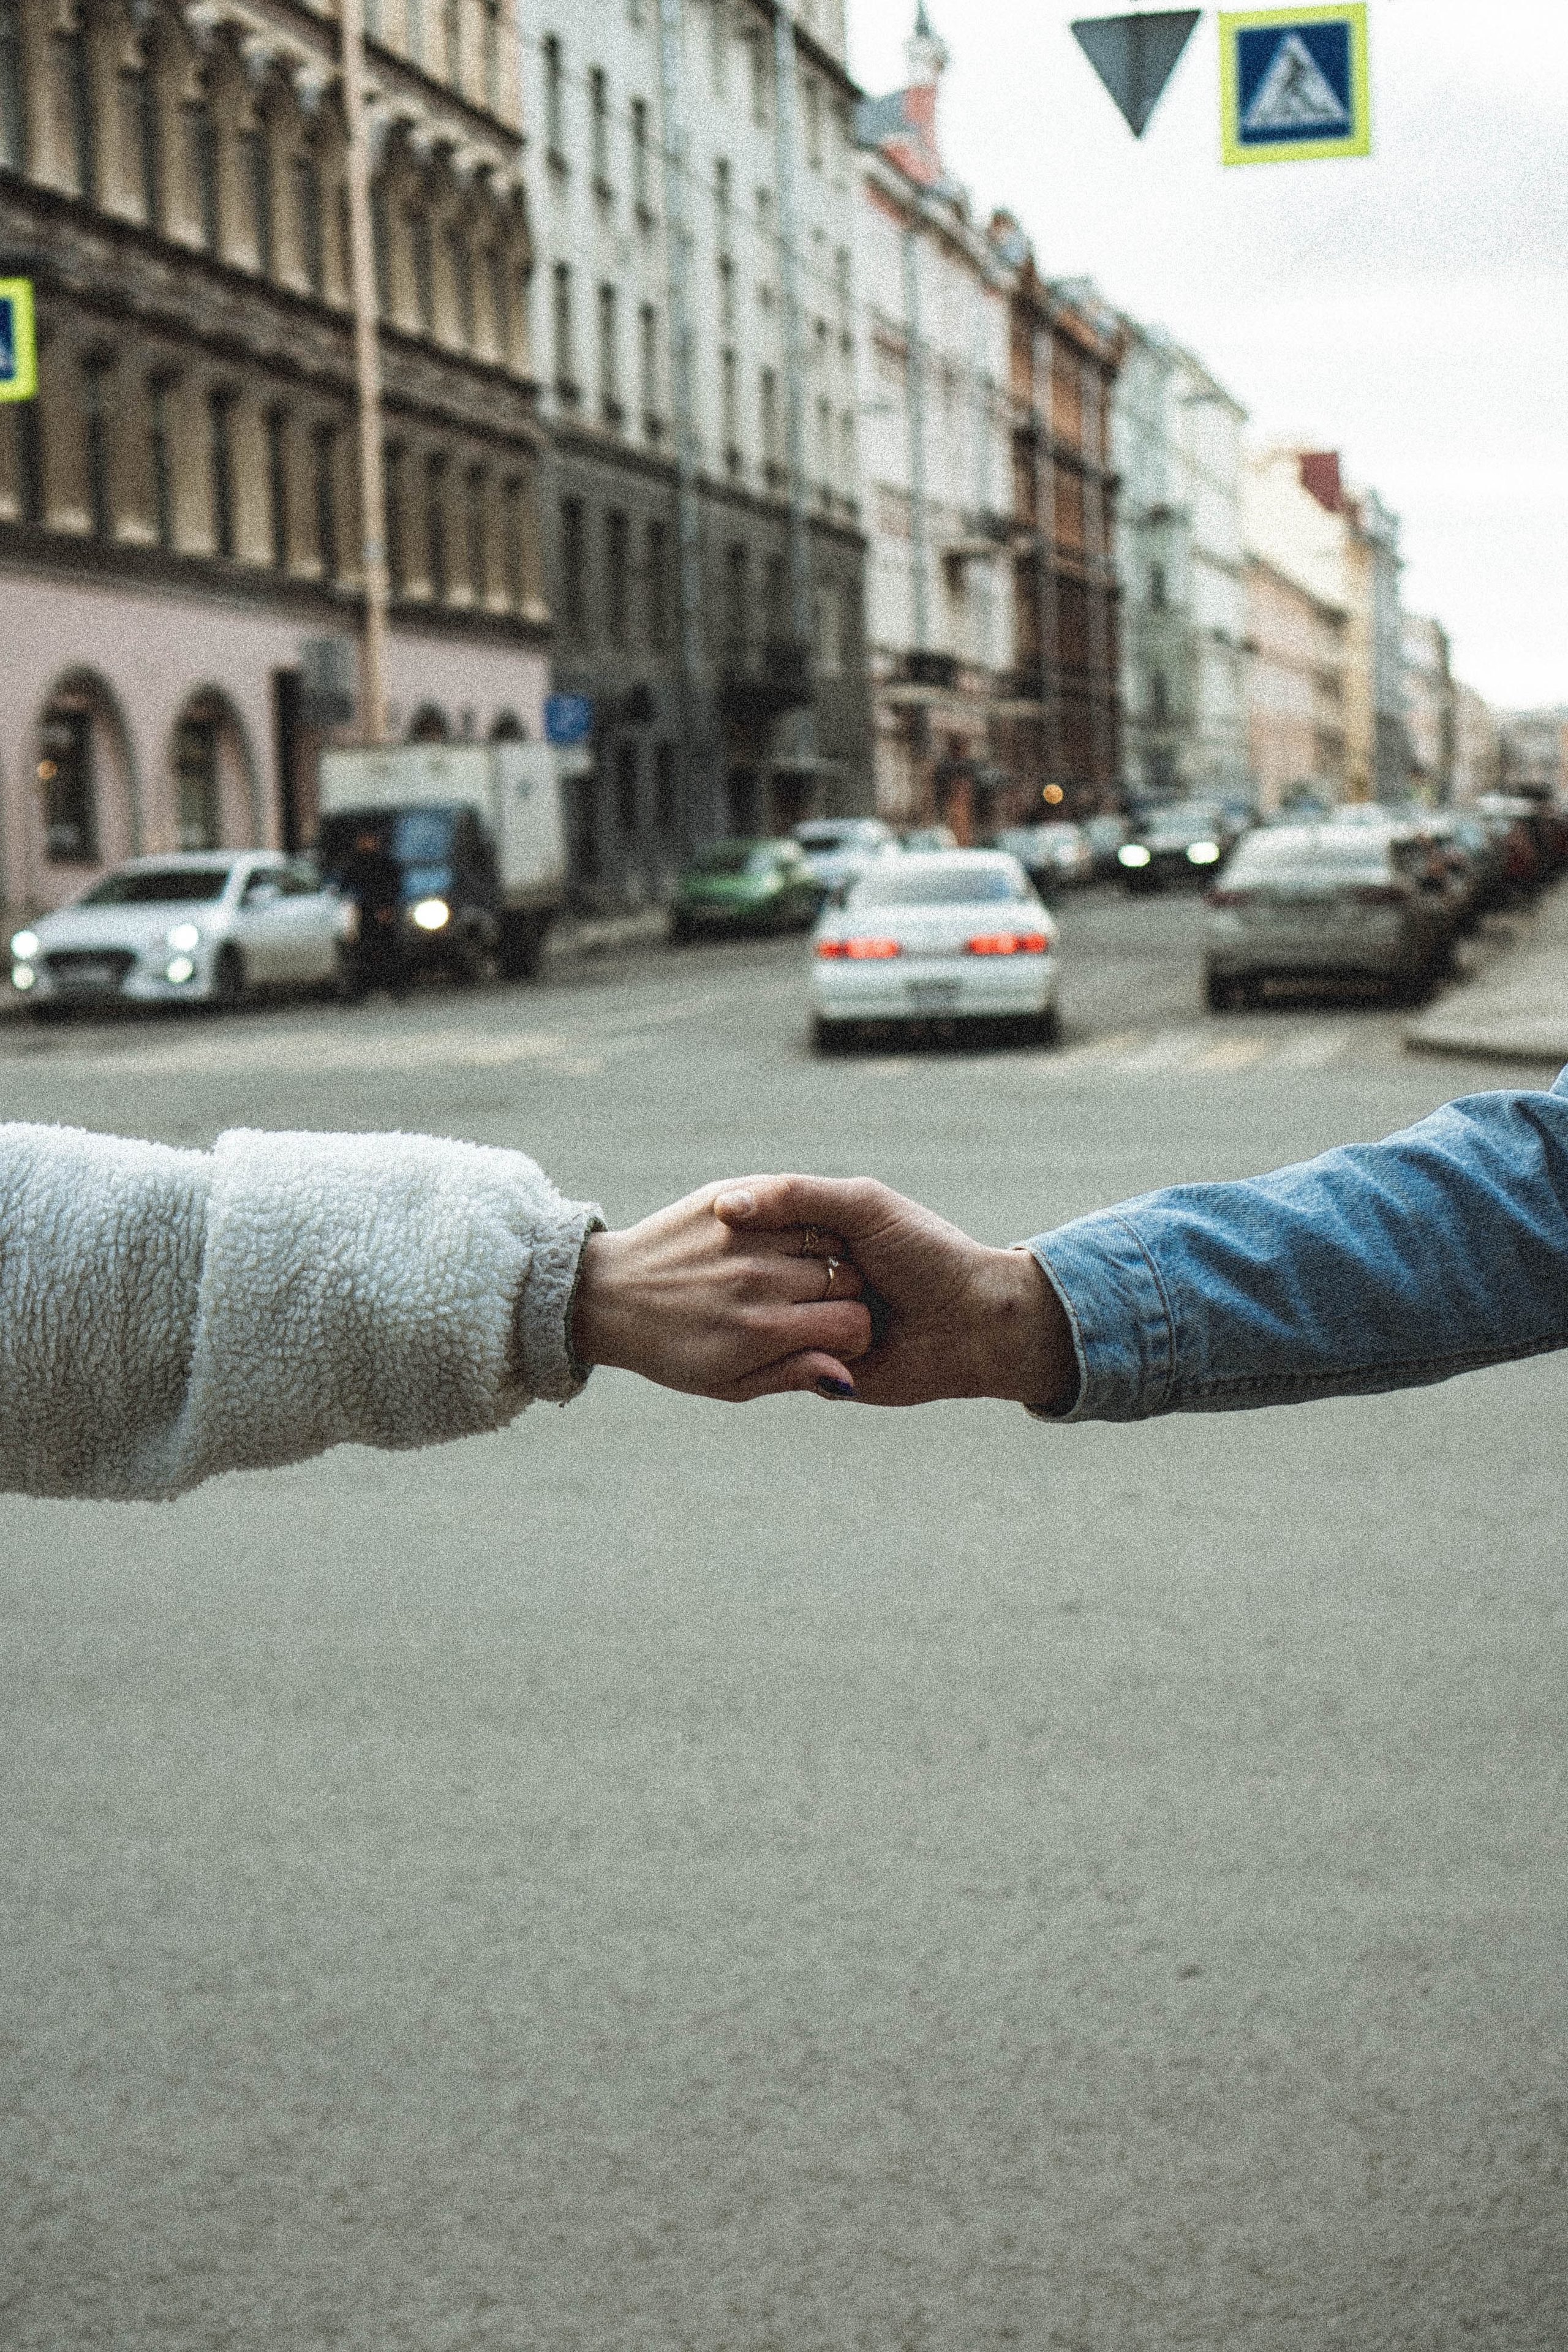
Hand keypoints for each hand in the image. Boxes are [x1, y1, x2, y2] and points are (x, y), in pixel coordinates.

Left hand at [571, 1184, 872, 1400]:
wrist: (605, 1297)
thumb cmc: (671, 1351)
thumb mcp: (729, 1383)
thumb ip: (791, 1376)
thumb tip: (848, 1378)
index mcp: (762, 1330)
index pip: (852, 1324)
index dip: (851, 1333)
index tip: (831, 1335)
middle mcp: (757, 1279)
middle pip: (845, 1277)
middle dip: (841, 1292)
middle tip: (815, 1301)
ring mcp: (741, 1235)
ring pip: (825, 1234)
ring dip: (824, 1252)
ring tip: (798, 1269)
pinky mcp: (722, 1199)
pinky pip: (789, 1201)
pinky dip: (797, 1219)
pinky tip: (781, 1239)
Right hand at [713, 1177, 1075, 1410]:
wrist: (977, 1324)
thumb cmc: (926, 1252)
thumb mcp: (863, 1207)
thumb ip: (797, 1196)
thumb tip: (724, 1206)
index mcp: (815, 1231)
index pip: (753, 1229)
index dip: (755, 1234)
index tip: (778, 1237)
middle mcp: (808, 1277)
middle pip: (753, 1279)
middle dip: (777, 1281)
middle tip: (853, 1278)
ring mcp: (811, 1323)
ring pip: (764, 1324)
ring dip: (798, 1323)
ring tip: (865, 1312)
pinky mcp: (820, 1366)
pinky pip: (786, 1366)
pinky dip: (807, 1357)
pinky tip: (849, 1347)